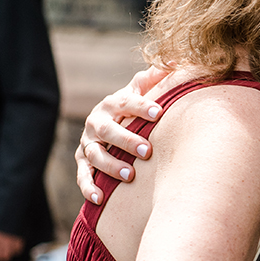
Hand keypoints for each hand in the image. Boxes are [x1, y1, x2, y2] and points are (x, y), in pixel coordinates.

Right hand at [75, 66, 168, 203]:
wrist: (108, 123)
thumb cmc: (133, 107)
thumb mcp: (141, 89)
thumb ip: (156, 77)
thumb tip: (176, 61)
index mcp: (113, 103)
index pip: (126, 102)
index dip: (141, 106)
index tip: (158, 112)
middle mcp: (97, 122)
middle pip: (109, 131)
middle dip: (127, 140)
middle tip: (148, 151)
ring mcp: (88, 143)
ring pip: (95, 155)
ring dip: (111, 166)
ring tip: (130, 176)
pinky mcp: (82, 162)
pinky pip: (83, 176)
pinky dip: (88, 188)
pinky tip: (100, 199)